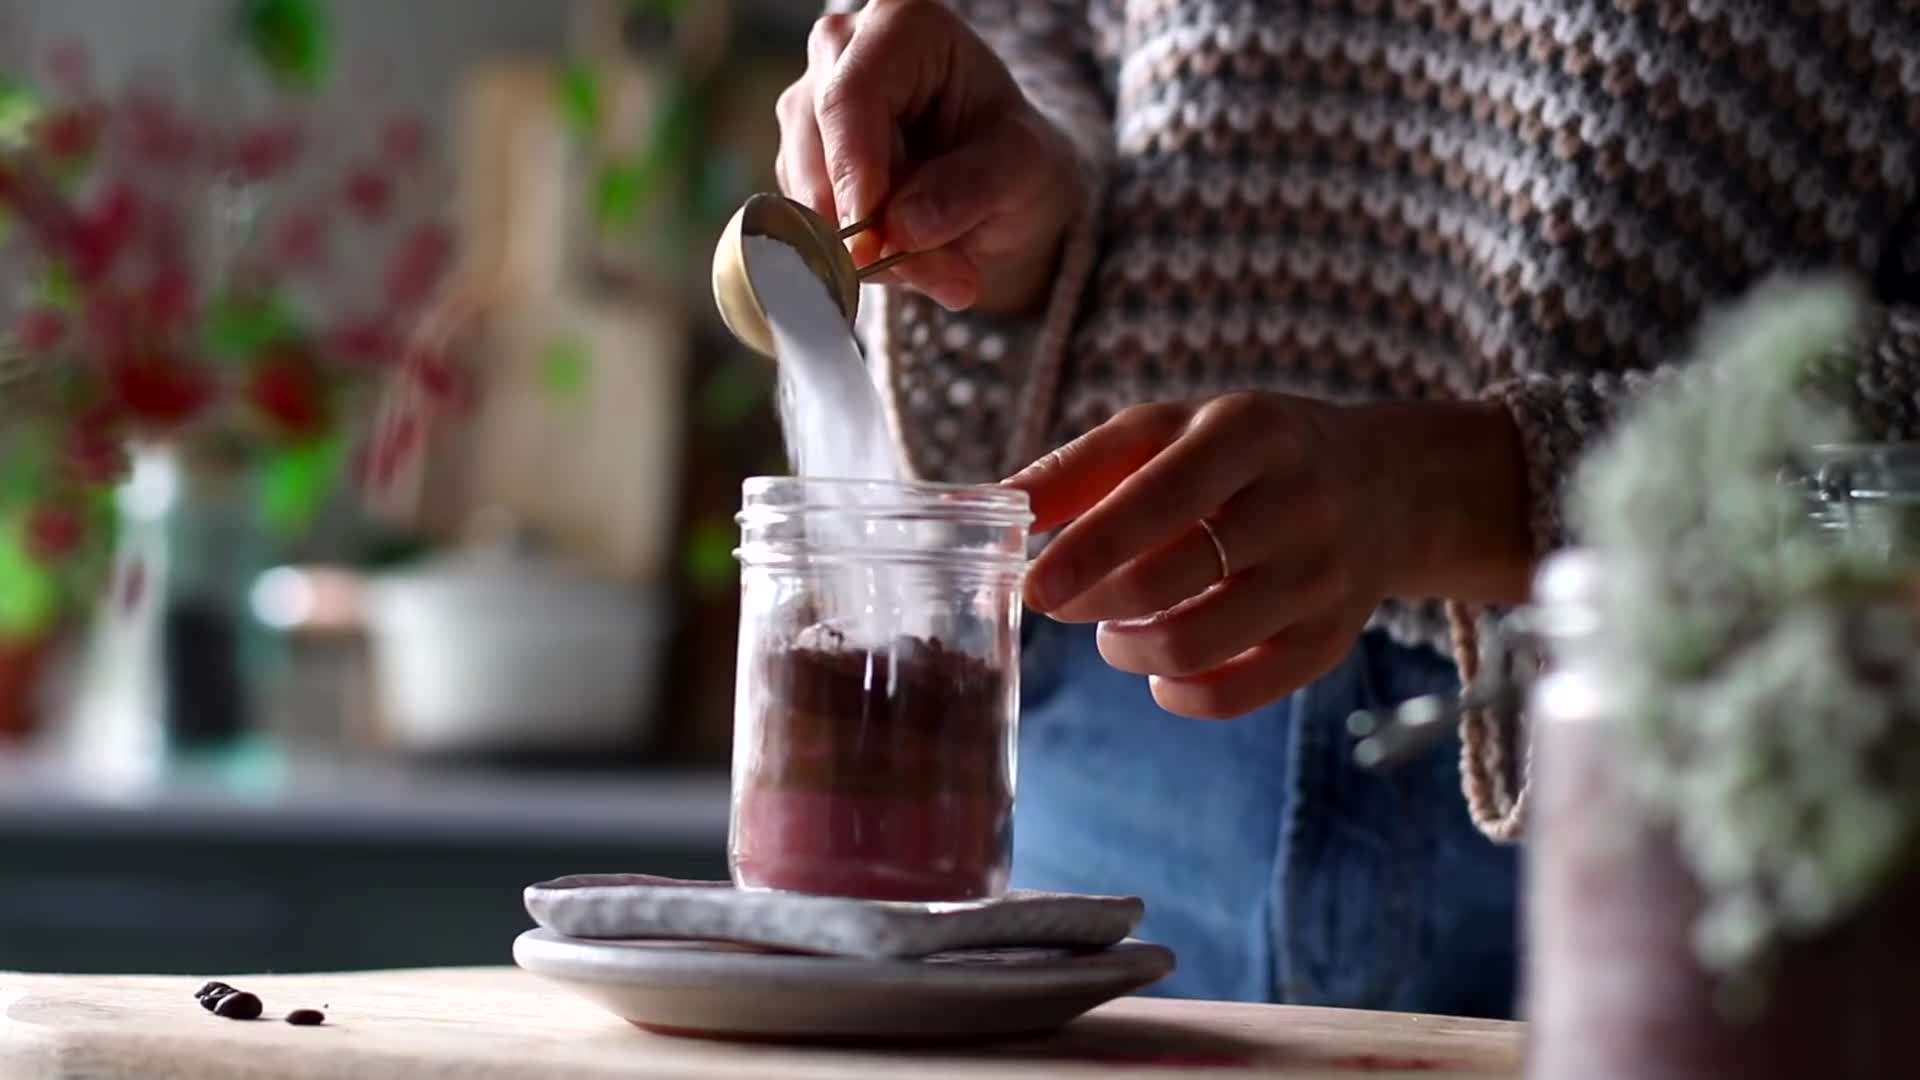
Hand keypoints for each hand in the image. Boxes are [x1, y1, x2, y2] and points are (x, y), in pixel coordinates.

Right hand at [774, 0, 1086, 314]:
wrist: (1002, 184)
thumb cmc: (1016, 156)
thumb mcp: (1023, 167)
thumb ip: (970, 189)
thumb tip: (899, 230)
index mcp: (902, 25)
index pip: (852, 97)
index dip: (856, 175)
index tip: (874, 245)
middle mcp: (842, 51)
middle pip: (815, 144)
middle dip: (868, 225)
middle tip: (941, 275)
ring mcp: (811, 104)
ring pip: (805, 190)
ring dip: (870, 252)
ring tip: (944, 270)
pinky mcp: (800, 158)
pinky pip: (808, 219)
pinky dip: (860, 257)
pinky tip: (912, 258)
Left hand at [1003, 394, 1534, 718]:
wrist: (1382, 486)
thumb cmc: (1244, 454)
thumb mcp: (1170, 428)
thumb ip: (1083, 466)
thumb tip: (998, 506)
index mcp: (1249, 432)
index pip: (1160, 498)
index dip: (1090, 549)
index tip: (1031, 587)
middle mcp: (1298, 502)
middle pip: (1170, 580)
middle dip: (1093, 602)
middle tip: (1063, 600)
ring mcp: (1322, 576)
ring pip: (1196, 644)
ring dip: (1128, 649)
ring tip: (1113, 631)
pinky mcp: (1332, 639)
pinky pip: (1239, 693)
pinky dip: (1181, 693)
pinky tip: (1160, 672)